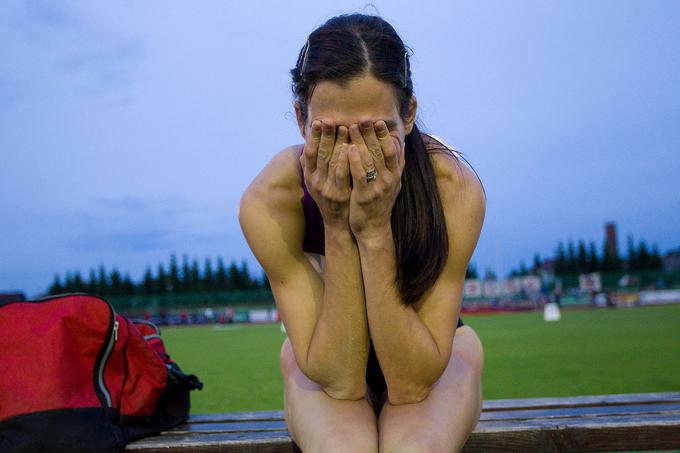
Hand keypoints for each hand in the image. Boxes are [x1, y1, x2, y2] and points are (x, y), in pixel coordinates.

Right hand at [300, 120, 351, 228]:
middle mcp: (315, 182)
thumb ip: (313, 165)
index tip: (318, 121)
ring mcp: (327, 188)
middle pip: (320, 154)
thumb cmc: (331, 198)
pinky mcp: (339, 194)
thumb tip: (308, 145)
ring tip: (344, 127)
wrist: (339, 224)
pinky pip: (342, 173)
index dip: (313, 136)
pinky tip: (351, 147)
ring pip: (331, 161)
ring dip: (338, 143)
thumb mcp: (317, 182)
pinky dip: (346, 159)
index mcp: (309, 176)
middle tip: (331, 118)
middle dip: (325, 135)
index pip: (309, 152)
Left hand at [347, 120, 404, 238]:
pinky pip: (360, 175)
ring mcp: (378, 188)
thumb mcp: (392, 183)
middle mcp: (389, 179)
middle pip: (381, 151)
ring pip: (370, 160)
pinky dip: (355, 161)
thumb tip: (400, 143)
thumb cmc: (379, 203)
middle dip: (372, 133)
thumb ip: (395, 164)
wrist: (373, 228)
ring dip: (361, 142)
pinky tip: (348, 149)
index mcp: (395, 174)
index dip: (386, 134)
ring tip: (352, 127)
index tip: (378, 120)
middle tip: (363, 118)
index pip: (392, 150)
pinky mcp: (365, 195)